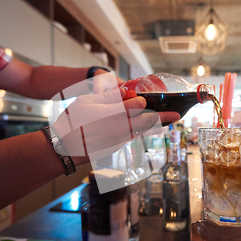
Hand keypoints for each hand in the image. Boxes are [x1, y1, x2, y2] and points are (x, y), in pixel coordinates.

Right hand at [50, 87, 178, 162]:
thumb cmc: (73, 121)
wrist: (63, 147)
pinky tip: (141, 129)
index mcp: (116, 114)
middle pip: (150, 122)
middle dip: (165, 118)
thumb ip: (109, 96)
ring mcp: (120, 140)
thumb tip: (126, 92)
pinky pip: (132, 138)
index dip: (142, 101)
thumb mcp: (88, 101)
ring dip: (155, 126)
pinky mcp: (116, 147)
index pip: (140, 105)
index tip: (142, 99)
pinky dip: (140, 132)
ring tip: (166, 122)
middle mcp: (122, 128)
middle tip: (177, 115)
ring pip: (143, 132)